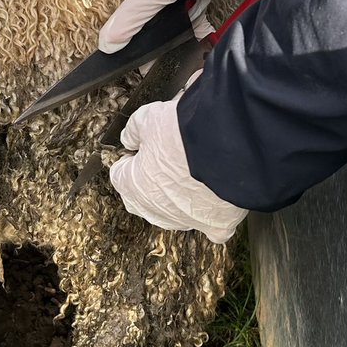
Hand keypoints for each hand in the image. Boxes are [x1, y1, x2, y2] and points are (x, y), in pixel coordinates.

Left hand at [109, 96, 247, 243]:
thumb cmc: (182, 134)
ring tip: (189, 174)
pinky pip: (211, 227)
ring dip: (177, 198)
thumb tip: (129, 139)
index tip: (139, 148)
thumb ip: (133, 131)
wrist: (226, 147)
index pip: (119, 176)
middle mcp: (157, 210)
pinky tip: (215, 203)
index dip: (129, 158)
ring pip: (174, 214)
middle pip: (143, 199)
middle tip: (162, 159)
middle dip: (148, 181)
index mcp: (134, 186)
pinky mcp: (216, 225)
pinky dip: (212, 217)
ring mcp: (186, 220)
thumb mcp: (148, 118)